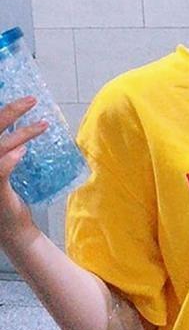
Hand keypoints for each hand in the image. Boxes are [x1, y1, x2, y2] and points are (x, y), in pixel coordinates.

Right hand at [0, 97, 47, 244]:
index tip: (16, 99)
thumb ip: (9, 148)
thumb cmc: (7, 197)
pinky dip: (10, 159)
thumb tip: (23, 128)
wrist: (10, 229)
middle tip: (31, 100)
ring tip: (44, 125)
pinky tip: (22, 152)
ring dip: (22, 133)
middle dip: (10, 112)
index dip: (3, 113)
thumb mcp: (6, 168)